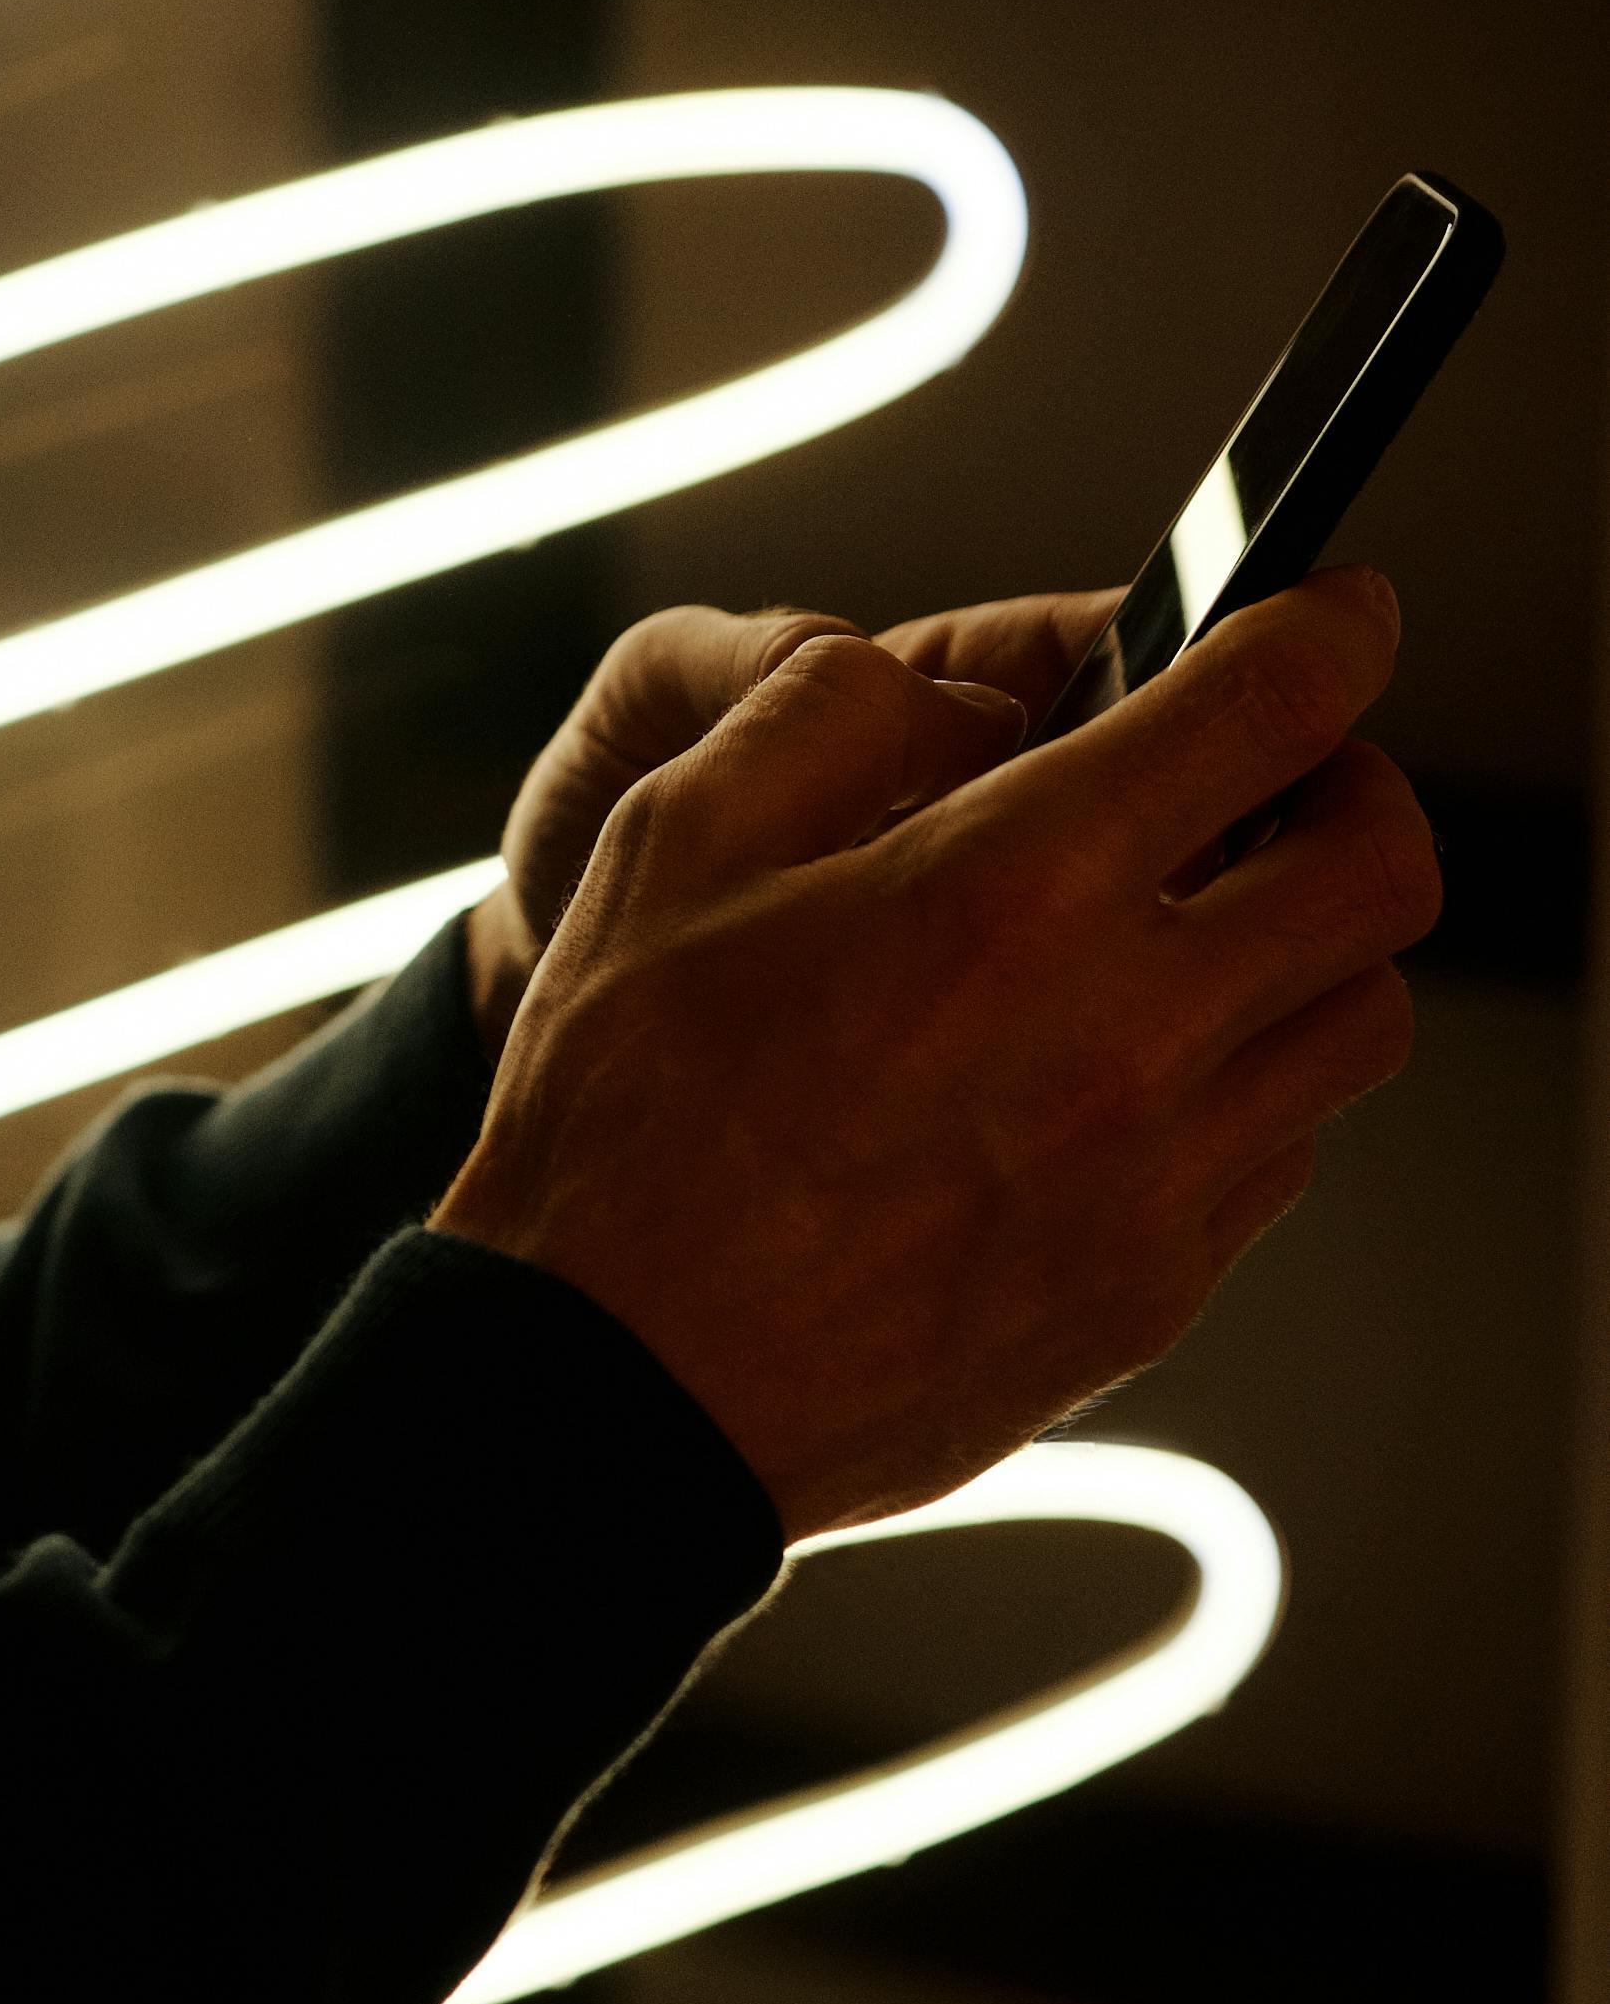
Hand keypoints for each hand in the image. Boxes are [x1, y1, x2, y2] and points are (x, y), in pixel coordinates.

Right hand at [437, 569, 1437, 1535]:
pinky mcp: (1151, 1291)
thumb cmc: (625, 1124)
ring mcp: (1158, 1180)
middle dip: (1355, 786)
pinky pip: (1282, 1155)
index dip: (1330, 627)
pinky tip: (1132, 1071)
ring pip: (1363, 1022)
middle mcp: (1127, 1033)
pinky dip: (1249, 1083)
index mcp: (1014, 890)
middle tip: (1280, 777)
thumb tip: (947, 688)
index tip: (1335, 613)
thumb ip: (823, 711)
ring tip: (1208, 929)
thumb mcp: (667, 843)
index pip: (1273, 710)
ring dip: (1314, 945)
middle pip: (1383, 870)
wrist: (620, 1389)